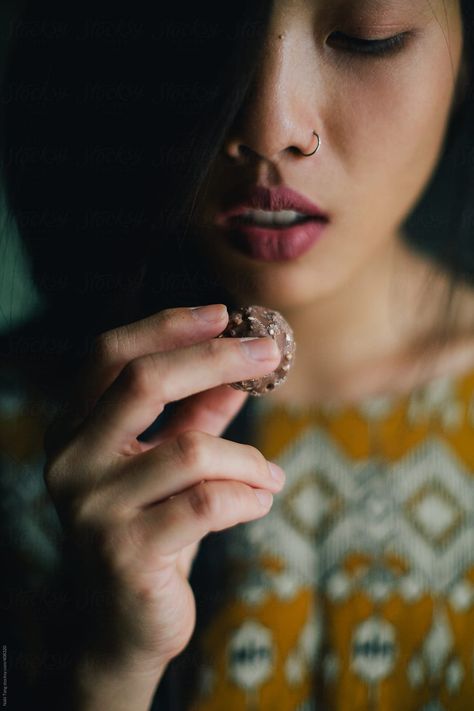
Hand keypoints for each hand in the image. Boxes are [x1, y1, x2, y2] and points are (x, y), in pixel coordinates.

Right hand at [43, 304, 285, 676]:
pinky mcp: (124, 552)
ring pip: (190, 450)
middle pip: (142, 382)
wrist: (128, 623)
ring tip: (269, 475)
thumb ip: (199, 412)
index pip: (110, 355)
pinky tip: (261, 503)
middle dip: (215, 360)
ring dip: (246, 458)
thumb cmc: (154, 527)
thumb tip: (240, 363)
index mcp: (71, 428)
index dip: (167, 326)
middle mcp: (69, 461)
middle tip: (269, 354)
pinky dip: (248, 497)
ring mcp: (90, 509)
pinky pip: (207, 503)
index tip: (224, 312)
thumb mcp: (173, 461)